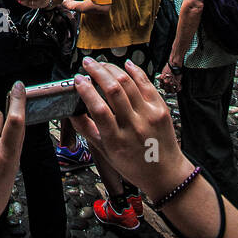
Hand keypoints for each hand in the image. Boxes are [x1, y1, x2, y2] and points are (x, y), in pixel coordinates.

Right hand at [72, 58, 192, 201]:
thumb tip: (70, 110)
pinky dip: (135, 71)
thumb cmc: (134, 165)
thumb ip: (86, 129)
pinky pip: (146, 84)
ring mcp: (149, 116)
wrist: (166, 174)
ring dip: (112, 68)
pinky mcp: (161, 109)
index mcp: (117, 141)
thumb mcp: (105, 152)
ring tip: (102, 64)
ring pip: (128, 83)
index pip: (98, 109)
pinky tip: (125, 65)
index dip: (86, 90)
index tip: (78, 80)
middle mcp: (134, 126)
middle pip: (113, 90)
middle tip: (87, 63)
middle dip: (97, 71)